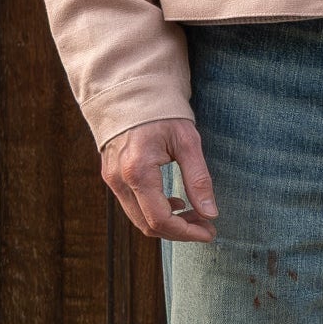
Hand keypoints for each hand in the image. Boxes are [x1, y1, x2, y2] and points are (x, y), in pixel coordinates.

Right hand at [100, 117, 218, 242]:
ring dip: (168, 223)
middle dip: (179, 231)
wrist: (132, 90)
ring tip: (194, 214)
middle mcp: (119, 179)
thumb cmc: (162, 112)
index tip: (209, 232)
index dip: (187, 233)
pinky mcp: (111, 176)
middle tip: (205, 226)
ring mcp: (112, 179)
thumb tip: (210, 213)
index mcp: (138, 171)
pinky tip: (175, 201)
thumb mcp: (187, 141)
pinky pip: (132, 205)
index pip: (161, 219)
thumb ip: (198, 179)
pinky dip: (154, 211)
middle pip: (148, 225)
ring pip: (139, 218)